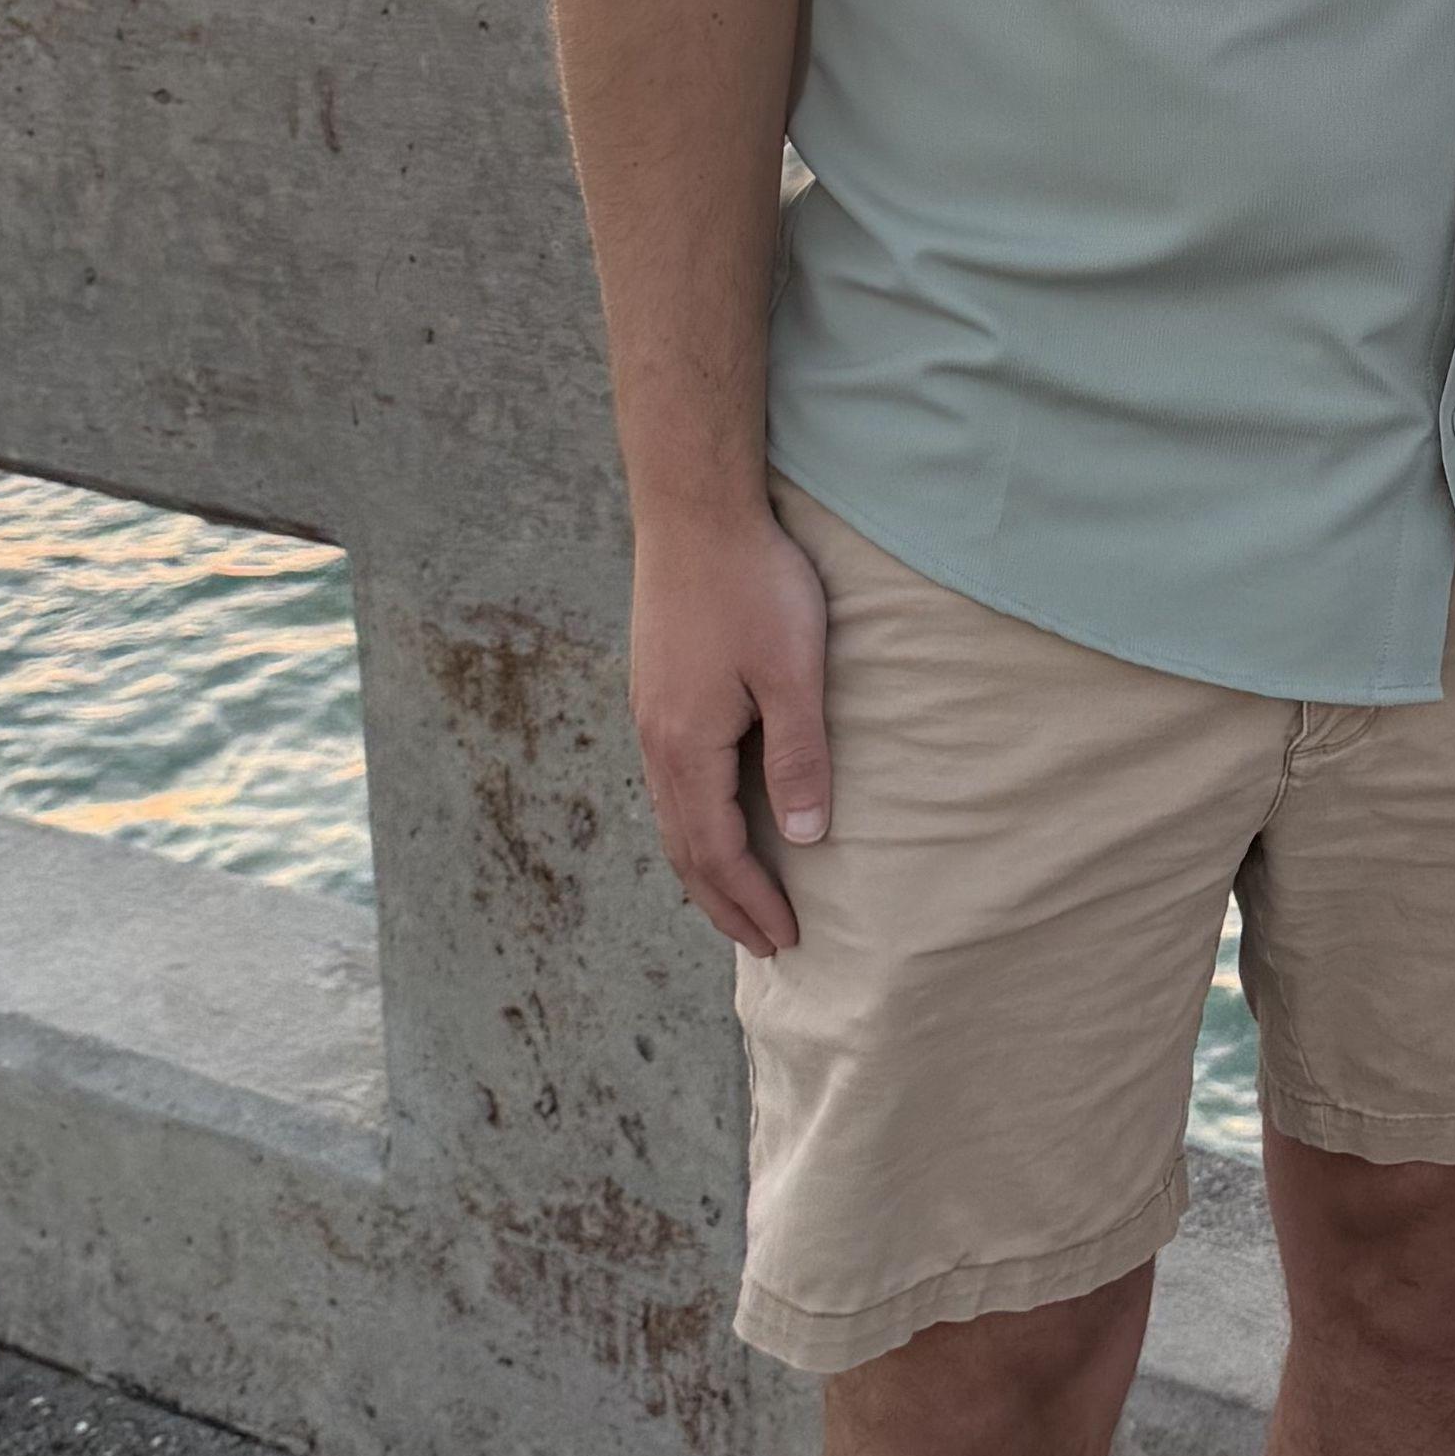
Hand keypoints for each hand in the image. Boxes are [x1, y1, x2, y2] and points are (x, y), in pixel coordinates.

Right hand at [626, 498, 831, 962]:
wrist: (695, 511)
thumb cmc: (753, 585)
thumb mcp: (793, 673)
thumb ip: (798, 757)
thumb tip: (804, 840)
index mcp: (687, 747)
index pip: (717, 852)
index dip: (752, 900)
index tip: (788, 939)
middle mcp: (657, 741)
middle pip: (684, 849)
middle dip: (724, 903)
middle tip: (764, 944)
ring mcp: (650, 715)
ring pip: (671, 817)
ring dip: (705, 868)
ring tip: (738, 901)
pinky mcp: (656, 691)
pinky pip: (670, 783)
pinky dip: (693, 825)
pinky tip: (715, 821)